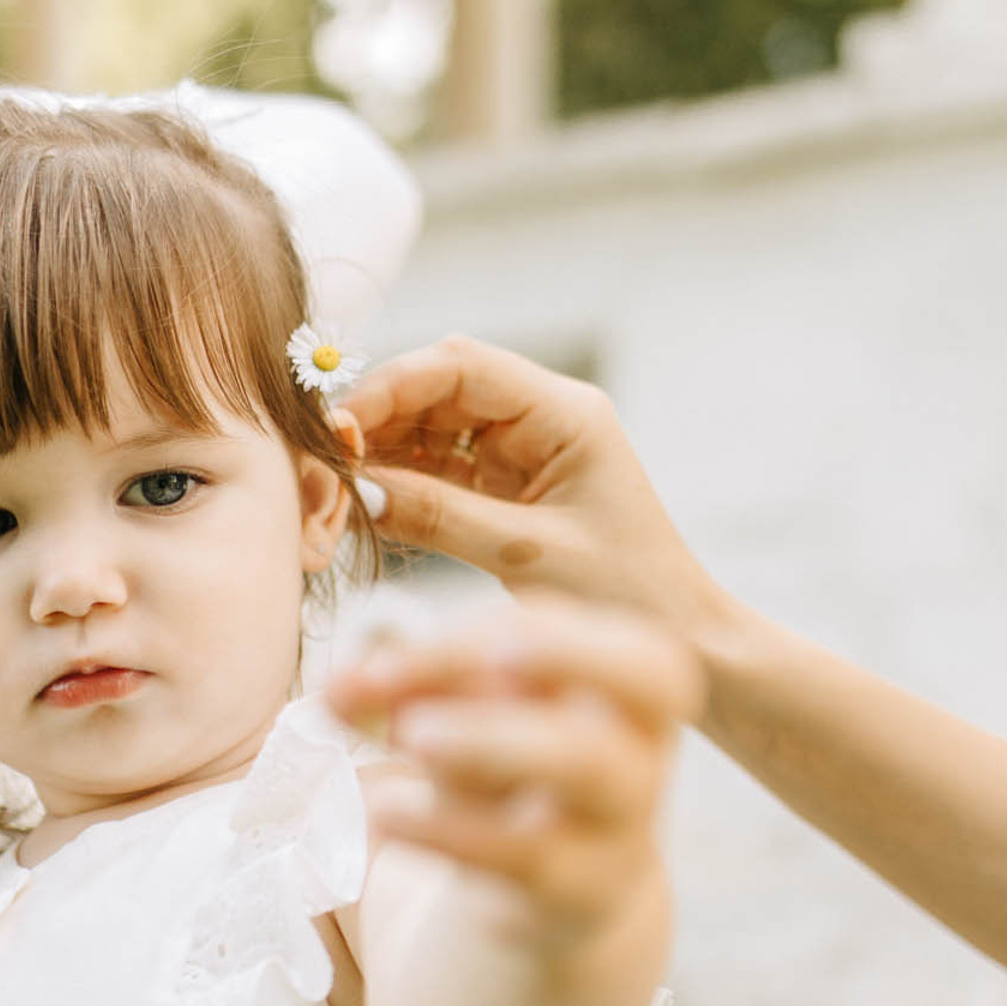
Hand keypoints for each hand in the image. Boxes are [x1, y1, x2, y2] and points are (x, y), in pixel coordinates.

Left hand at [327, 594, 703, 936]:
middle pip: (646, 677)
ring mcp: (623, 815)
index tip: (388, 658)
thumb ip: (406, 693)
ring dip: (491, 736)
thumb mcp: (465, 723)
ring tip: (411, 735)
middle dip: (562, 651)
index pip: (566, 622)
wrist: (559, 891)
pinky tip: (388, 813)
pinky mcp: (583, 886)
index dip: (478, 630)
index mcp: (621, 672)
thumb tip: (336, 689)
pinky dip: (450, 828)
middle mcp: (641, 736)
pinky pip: (526, 851)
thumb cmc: (509, 770)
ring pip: (584, 761)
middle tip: (486, 656)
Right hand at [343, 336, 734, 642]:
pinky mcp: (509, 488)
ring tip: (337, 486)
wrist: (680, 639)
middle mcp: (543, 418)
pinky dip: (402, 484)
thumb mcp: (528, 555)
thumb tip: (360, 488)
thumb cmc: (628, 595)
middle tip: (326, 461)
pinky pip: (441, 470)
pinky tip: (366, 504)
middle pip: (438, 389)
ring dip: (384, 452)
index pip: (460, 366)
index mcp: (564, 414)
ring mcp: (523, 451)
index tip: (340, 429)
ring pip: (432, 428)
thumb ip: (441, 516)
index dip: (391, 388)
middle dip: (379, 418)